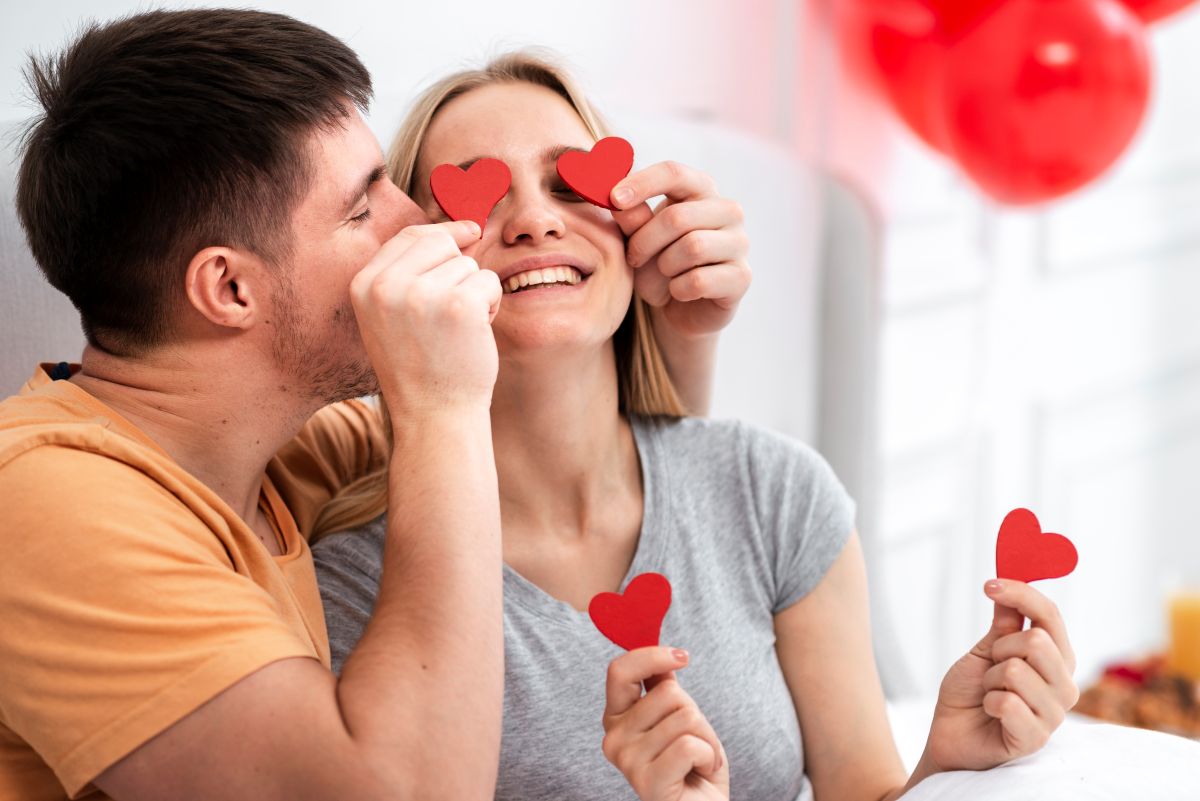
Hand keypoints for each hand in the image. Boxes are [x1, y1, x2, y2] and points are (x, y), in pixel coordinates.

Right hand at [349, 220, 500, 413]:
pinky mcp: (459, 306)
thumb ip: (409, 274)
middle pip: (441, 243)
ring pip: (468, 265)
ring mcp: (422, 294)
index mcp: (363, 285)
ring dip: (475, 294)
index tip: (468, 234)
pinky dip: (492, 305)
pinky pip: (488, 281)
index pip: (408, 236)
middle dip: (458, 271)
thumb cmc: (420, 369)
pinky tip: (475, 334)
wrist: (435, 417)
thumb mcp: (392, 318)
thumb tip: (463, 230)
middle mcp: (387, 286)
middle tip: (452, 314)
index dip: (443, 233)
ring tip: (458, 332)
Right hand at [602, 647, 728, 800]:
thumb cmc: (692, 765)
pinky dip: (709, 756)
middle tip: (695, 741)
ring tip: (698, 760)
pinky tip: (700, 772)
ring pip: (685, 717)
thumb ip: (663, 688)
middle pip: (668, 693)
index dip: (652, 656)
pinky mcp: (647, 782)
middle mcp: (613, 738)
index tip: (682, 657)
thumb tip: (665, 654)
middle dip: (696, 714)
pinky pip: (690, 745)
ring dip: (707, 739)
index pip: (620, 671)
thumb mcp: (679, 717)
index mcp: (616, 718)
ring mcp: (627, 761)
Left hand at [609, 162, 750, 340]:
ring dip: (664, 266)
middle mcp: (727, 211)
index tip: (613, 198)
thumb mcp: (637, 239)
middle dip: (644, 241)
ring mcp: (739, 243)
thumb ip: (630, 217)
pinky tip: (679, 291)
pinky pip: (700, 281)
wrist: (681, 308)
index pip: (674, 173)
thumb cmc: (659, 264)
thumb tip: (615, 197)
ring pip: (692, 247)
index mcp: (701, 190)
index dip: (642, 183)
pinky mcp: (742, 277)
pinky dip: (679, 290)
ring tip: (663, 273)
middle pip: (677, 216)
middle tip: (632, 257)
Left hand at [923, 579, 1079, 771]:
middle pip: (1037, 640)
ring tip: (990, 694)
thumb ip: (1005, 620)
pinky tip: (991, 714)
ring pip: (1016, 670)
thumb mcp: (985, 650)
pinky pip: (1006, 702)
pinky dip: (987, 702)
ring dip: (990, 680)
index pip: (1051, 616)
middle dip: (999, 649)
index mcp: (1057, 660)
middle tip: (991, 668)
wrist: (951, 734)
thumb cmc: (970, 694)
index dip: (1022, 594)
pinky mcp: (1036, 738)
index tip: (989, 584)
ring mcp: (1054, 713)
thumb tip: (1009, 578)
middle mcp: (1064, 685)